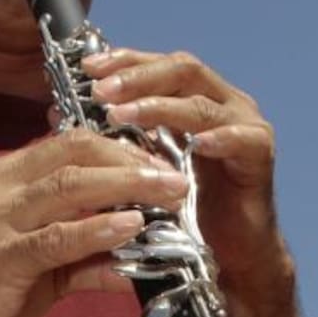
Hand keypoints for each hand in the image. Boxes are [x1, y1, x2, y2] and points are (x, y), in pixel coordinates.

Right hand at [0, 130, 187, 316]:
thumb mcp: (40, 265)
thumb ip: (86, 253)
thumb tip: (141, 254)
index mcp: (3, 177)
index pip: (69, 143)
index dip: (120, 148)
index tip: (161, 163)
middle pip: (73, 153)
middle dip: (131, 160)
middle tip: (177, 175)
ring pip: (68, 186)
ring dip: (126, 186)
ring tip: (169, 194)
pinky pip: (56, 238)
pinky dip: (97, 229)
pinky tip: (130, 225)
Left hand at [85, 46, 280, 285]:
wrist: (228, 256)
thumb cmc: (182, 209)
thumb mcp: (138, 166)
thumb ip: (110, 135)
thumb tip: (57, 110)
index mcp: (193, 98)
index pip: (157, 65)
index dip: (124, 60)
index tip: (88, 68)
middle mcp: (221, 102)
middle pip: (182, 69)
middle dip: (138, 76)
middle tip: (102, 89)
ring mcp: (245, 124)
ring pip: (203, 103)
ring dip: (162, 107)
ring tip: (126, 115)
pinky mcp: (260, 155)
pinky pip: (243, 139)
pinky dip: (220, 138)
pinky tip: (197, 144)